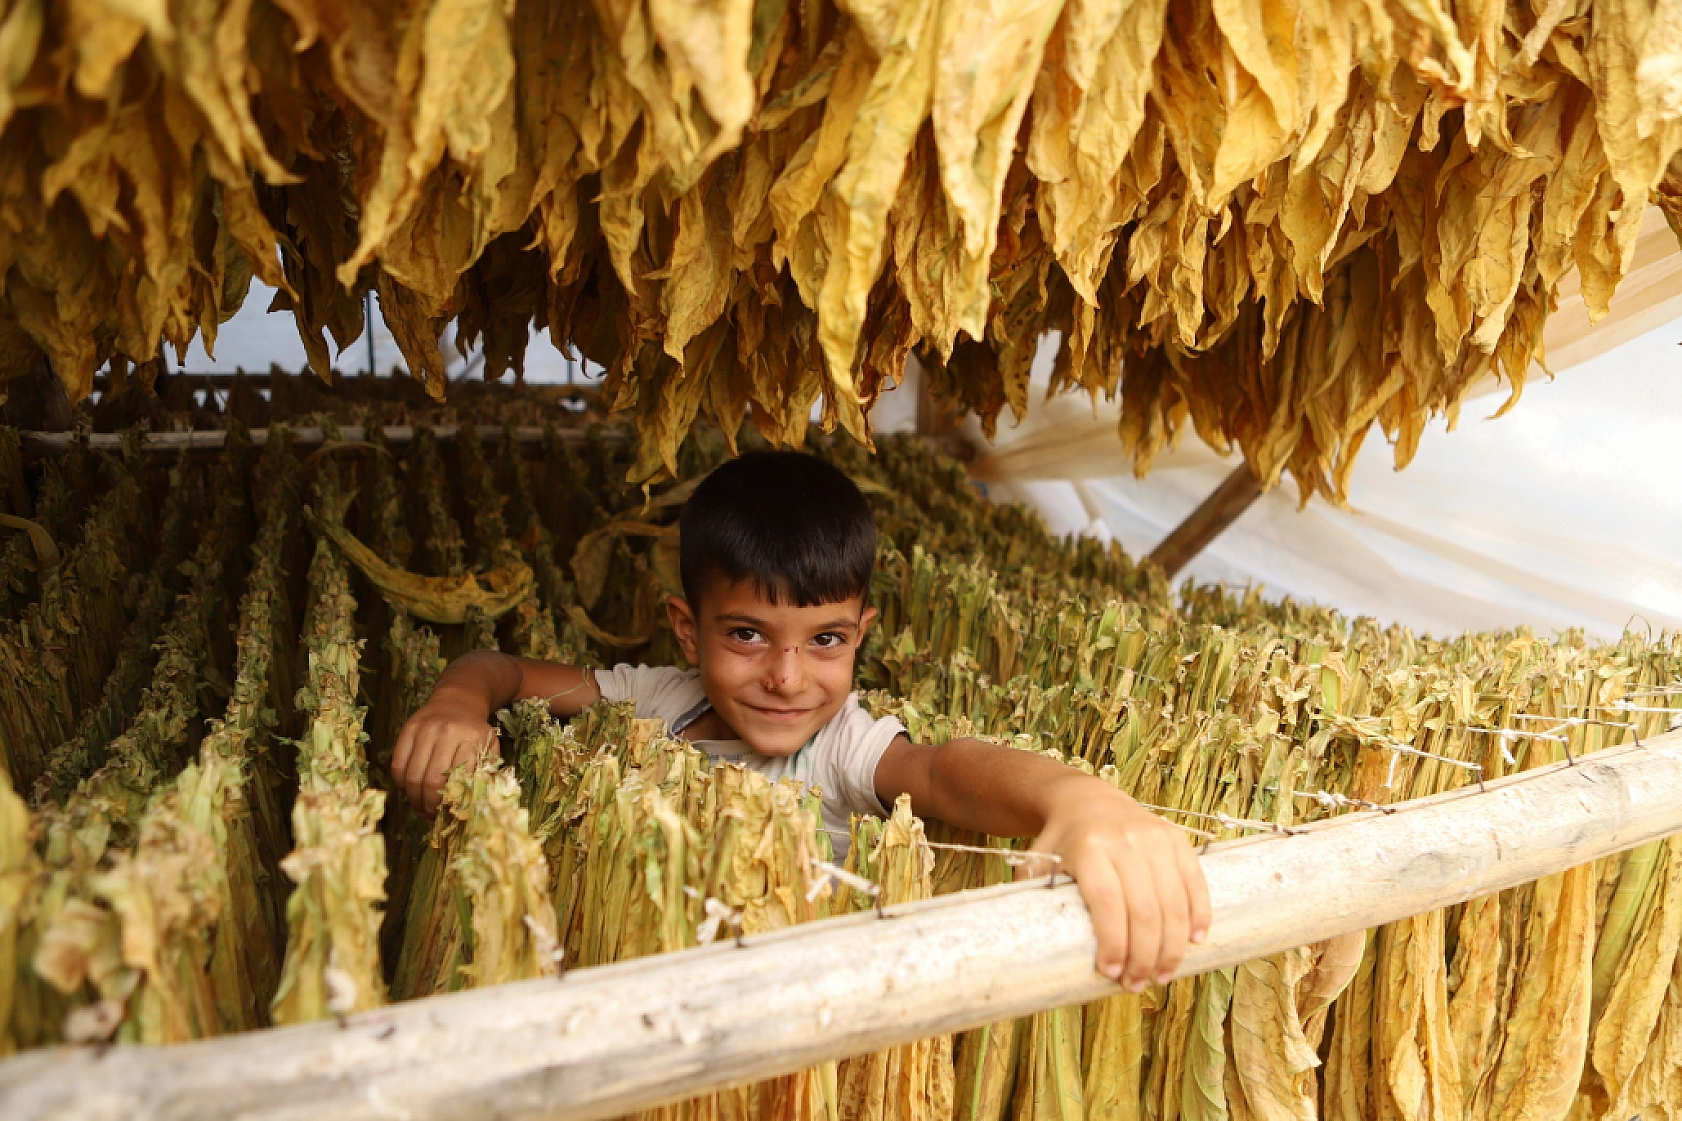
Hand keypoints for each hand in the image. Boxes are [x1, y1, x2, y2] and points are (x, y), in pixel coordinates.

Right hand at [391, 695, 500, 813]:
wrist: (458, 701)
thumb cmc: (474, 732)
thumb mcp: (489, 749)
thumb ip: (484, 773)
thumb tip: (471, 805)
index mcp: (472, 738)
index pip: (457, 780)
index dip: (450, 803)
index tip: (449, 814)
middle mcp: (447, 732)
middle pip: (431, 781)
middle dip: (429, 805)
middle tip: (431, 816)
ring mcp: (425, 729)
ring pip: (412, 776)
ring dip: (414, 799)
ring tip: (420, 808)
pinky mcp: (408, 729)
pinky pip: (398, 764)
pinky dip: (401, 783)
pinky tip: (410, 790)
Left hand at [1028, 783, 1210, 989]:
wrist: (1087, 800)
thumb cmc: (1061, 843)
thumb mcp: (1039, 863)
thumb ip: (1036, 899)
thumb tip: (1033, 951)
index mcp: (1089, 847)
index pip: (1108, 903)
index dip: (1114, 943)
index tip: (1111, 974)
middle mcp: (1125, 840)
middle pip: (1144, 910)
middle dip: (1144, 956)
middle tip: (1137, 984)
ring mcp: (1155, 838)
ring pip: (1173, 903)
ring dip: (1172, 947)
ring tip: (1162, 975)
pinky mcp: (1177, 839)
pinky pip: (1194, 883)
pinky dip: (1198, 915)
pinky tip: (1194, 942)